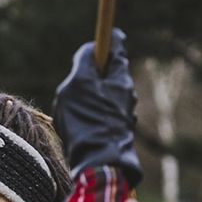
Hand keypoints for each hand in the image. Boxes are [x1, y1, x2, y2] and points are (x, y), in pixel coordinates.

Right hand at [53, 37, 140, 182]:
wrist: (99, 162)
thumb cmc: (87, 119)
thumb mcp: (78, 83)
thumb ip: (84, 61)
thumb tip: (91, 50)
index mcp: (120, 78)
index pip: (117, 45)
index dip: (105, 39)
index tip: (95, 40)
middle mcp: (128, 93)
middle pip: (109, 71)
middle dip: (91, 74)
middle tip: (74, 85)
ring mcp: (124, 113)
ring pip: (104, 95)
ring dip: (88, 98)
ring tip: (73, 114)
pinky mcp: (119, 130)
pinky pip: (102, 114)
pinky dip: (91, 116)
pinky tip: (79, 130)